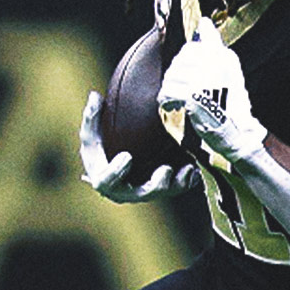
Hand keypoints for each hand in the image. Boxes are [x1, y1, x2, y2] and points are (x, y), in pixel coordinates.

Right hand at [77, 91, 198, 202]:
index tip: (126, 157)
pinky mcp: (163, 190)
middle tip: (165, 169)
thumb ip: (91, 117)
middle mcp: (127, 192)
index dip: (116, 172)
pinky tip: (197, 168)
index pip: (106, 182)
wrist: (117, 162)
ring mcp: (147, 192)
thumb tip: (94, 96)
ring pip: (165, 192)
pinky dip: (189, 180)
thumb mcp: (92, 134)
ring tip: (188, 168)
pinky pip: (178, 188)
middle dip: (156, 184)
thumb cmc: (101, 150)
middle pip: (143, 193)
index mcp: (105, 181)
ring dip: (178, 182)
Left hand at [157, 16, 267, 160]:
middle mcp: (215, 63)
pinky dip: (166, 101)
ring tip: (177, 100)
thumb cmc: (230, 104)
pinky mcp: (193, 95)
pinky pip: (168, 92)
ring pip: (171, 77)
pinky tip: (173, 107)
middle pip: (179, 61)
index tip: (191, 76)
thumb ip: (214, 45)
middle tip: (182, 91)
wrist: (236, 132)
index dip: (186, 62)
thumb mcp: (228, 70)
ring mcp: (204, 78)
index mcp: (224, 56)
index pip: (193, 46)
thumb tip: (205, 22)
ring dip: (170, 90)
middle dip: (176, 77)